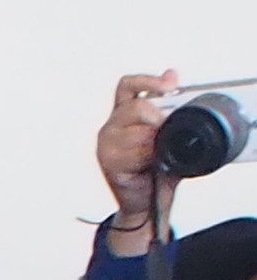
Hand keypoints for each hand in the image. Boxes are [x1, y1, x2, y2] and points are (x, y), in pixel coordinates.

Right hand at [100, 71, 180, 233]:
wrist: (149, 205)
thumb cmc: (157, 171)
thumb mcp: (169, 133)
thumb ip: (169, 104)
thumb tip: (172, 73)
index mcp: (123, 115)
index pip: (128, 86)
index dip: (147, 80)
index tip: (170, 83)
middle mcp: (111, 127)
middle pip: (135, 106)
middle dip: (157, 117)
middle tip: (166, 130)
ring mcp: (107, 145)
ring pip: (135, 130)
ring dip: (153, 141)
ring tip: (156, 154)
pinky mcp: (108, 162)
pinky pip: (132, 152)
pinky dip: (146, 157)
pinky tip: (149, 164)